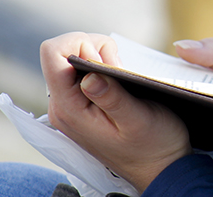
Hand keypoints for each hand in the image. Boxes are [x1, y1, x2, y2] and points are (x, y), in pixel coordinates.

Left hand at [41, 32, 190, 192]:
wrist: (160, 167)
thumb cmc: (153, 145)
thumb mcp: (137, 119)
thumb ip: (111, 97)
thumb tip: (88, 76)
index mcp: (69, 108)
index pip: (53, 53)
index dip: (81, 44)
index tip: (109, 61)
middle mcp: (62, 106)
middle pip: (64, 51)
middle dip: (95, 49)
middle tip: (121, 71)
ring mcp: (71, 105)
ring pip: (74, 58)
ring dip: (102, 57)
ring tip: (123, 80)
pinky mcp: (82, 104)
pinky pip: (84, 71)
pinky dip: (104, 67)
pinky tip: (121, 84)